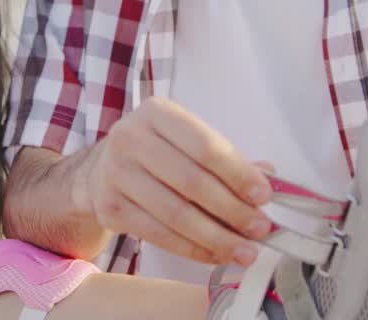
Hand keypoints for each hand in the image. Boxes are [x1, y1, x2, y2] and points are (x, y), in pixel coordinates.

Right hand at [74, 97, 273, 266]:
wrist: (99, 170)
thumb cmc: (155, 153)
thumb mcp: (185, 140)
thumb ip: (225, 157)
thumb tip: (268, 176)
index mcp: (157, 112)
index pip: (206, 146)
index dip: (238, 173)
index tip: (264, 195)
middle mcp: (131, 137)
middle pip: (192, 182)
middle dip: (233, 210)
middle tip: (260, 229)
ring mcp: (116, 173)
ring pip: (176, 214)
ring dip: (217, 237)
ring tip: (245, 250)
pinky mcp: (110, 207)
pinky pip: (159, 235)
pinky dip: (193, 249)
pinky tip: (216, 254)